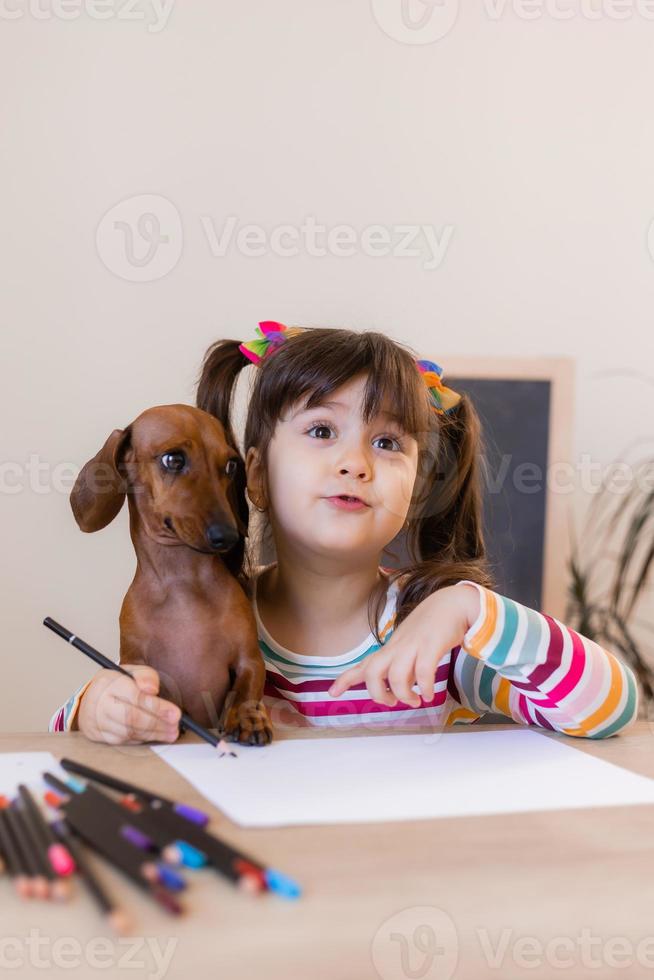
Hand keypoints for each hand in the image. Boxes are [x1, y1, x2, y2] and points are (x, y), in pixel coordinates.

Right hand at [77, 665, 181, 745]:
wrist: (90, 698)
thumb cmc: (116, 684)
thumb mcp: (131, 672)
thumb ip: (145, 676)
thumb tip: (152, 689)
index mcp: (108, 682)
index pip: (135, 697)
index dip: (157, 707)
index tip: (175, 713)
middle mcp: (99, 703)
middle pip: (131, 717)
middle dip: (157, 723)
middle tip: (175, 726)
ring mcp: (96, 721)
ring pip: (128, 732)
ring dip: (153, 734)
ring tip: (171, 733)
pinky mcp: (97, 736)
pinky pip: (124, 741)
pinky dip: (142, 739)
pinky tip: (155, 736)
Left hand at [328, 584, 477, 707]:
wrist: (452, 604)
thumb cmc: (430, 627)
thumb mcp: (410, 647)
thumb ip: (402, 667)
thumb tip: (400, 691)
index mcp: (391, 648)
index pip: (364, 664)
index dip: (346, 679)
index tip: (332, 693)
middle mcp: (398, 647)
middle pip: (373, 671)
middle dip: (378, 693)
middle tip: (391, 703)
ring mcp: (414, 645)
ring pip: (396, 675)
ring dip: (403, 695)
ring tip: (415, 700)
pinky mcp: (432, 645)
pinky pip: (424, 671)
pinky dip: (425, 687)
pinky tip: (429, 694)